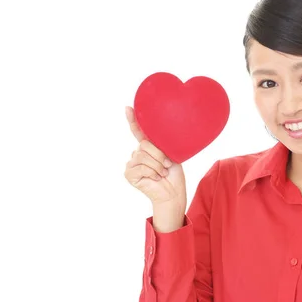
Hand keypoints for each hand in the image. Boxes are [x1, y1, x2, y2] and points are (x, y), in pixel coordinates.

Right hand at [124, 106, 186, 230]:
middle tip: (167, 165)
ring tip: (163, 173)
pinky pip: (140, 167)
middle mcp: (137, 153)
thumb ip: (162, 144)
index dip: (133, 119)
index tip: (128, 108)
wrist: (173, 193)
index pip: (138, 131)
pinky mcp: (129, 174)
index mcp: (148, 147)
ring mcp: (131, 164)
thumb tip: (168, 130)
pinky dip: (152, 173)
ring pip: (142, 156)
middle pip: (144, 145)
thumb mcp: (171, 155)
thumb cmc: (173, 175)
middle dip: (159, 155)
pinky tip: (156, 178)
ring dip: (157, 165)